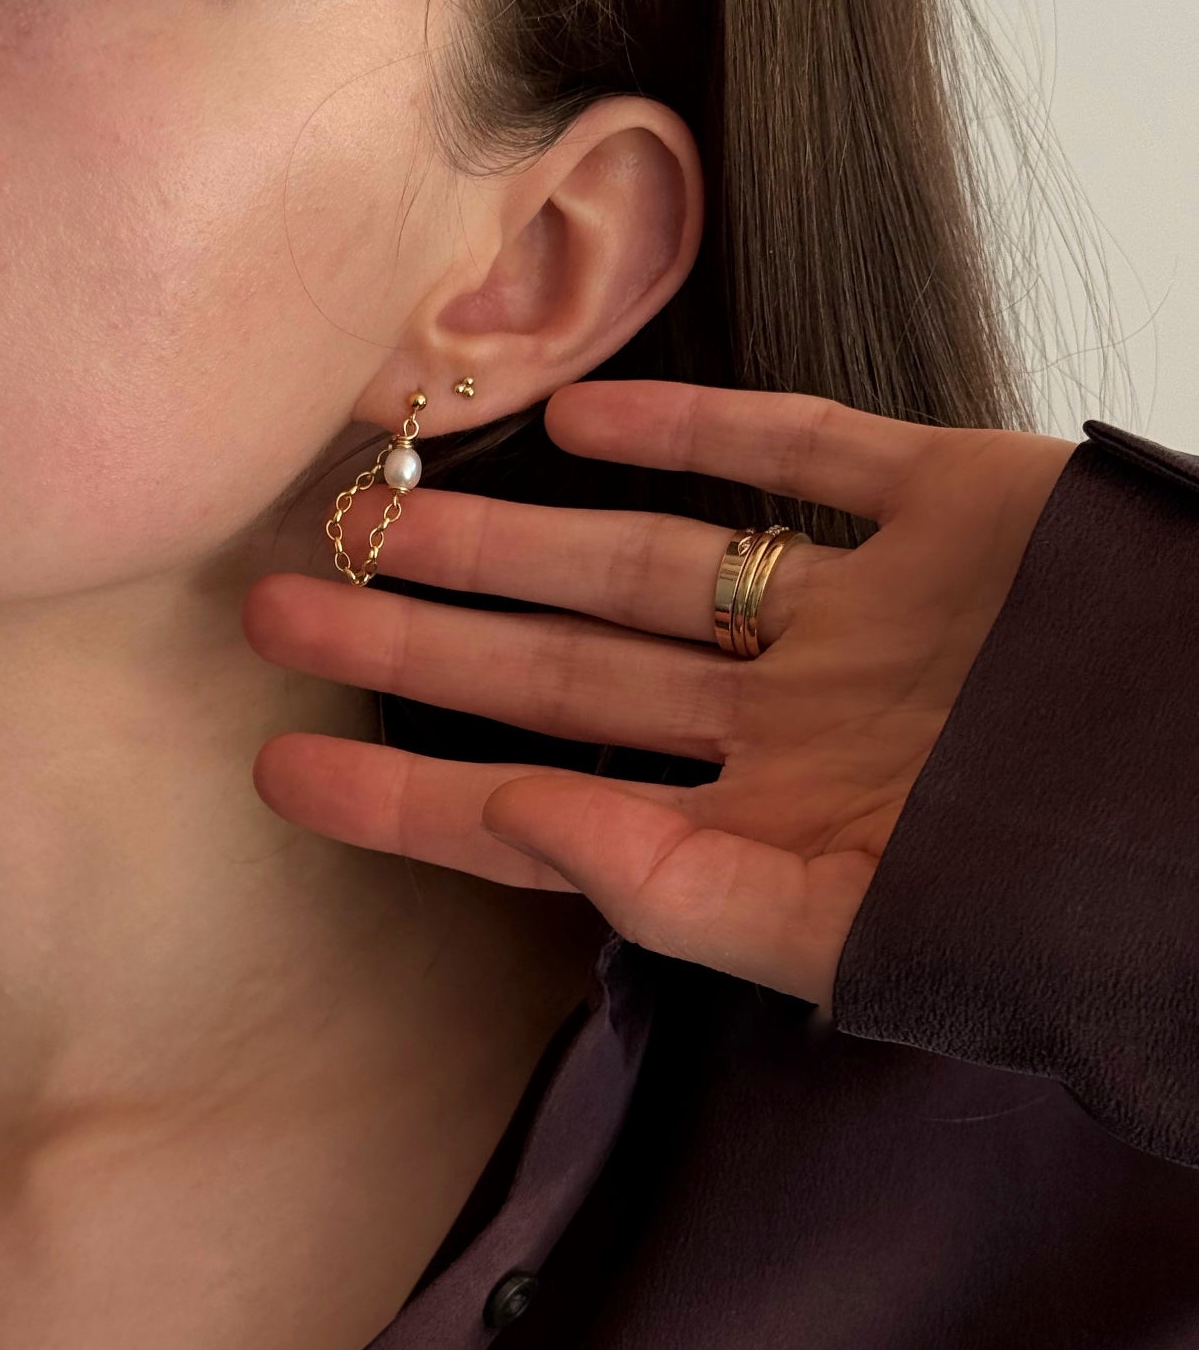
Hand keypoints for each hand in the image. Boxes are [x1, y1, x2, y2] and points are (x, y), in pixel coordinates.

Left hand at [241, 382, 1076, 1012]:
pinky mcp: (956, 507)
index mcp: (769, 826)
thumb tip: (521, 824)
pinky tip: (588, 416)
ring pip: (648, 556)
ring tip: (378, 505)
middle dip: (417, 640)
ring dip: (513, 529)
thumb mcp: (871, 933)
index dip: (407, 794)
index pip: (542, 810)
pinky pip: (804, 451)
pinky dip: (703, 428)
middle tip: (270, 606)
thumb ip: (688, 895)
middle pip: (563, 668)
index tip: (277, 774)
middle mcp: (795, 715)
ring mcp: (868, 609)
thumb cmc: (1079, 899)